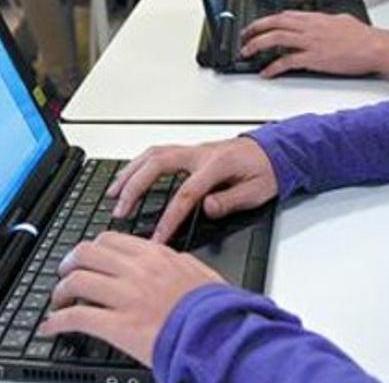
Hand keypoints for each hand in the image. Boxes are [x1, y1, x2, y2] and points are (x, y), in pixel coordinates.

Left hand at [39, 232, 224, 364]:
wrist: (219, 333)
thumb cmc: (214, 308)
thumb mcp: (198, 272)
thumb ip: (177, 262)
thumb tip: (167, 259)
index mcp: (155, 255)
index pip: (110, 240)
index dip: (91, 249)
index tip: (86, 258)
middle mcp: (136, 270)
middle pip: (86, 253)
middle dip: (69, 264)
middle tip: (65, 275)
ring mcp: (125, 296)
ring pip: (76, 280)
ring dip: (60, 291)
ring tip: (58, 301)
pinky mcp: (118, 325)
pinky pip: (76, 317)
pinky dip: (57, 321)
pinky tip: (51, 327)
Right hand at [107, 137, 277, 243]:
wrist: (275, 151)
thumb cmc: (266, 171)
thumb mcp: (257, 191)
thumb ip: (230, 201)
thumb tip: (207, 208)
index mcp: (216, 165)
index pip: (186, 194)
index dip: (168, 218)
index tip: (156, 239)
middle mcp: (200, 153)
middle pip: (157, 164)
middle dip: (135, 187)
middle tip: (120, 210)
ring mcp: (193, 150)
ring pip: (153, 154)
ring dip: (130, 173)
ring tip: (113, 193)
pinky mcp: (190, 151)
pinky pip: (157, 153)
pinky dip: (139, 164)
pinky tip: (128, 177)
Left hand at [241, 11, 381, 77]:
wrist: (374, 47)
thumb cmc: (363, 37)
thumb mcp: (341, 20)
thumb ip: (325, 21)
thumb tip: (319, 23)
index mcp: (314, 17)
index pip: (283, 15)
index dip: (265, 20)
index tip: (257, 26)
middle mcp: (309, 27)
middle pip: (273, 23)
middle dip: (254, 29)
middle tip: (244, 37)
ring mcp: (310, 42)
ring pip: (275, 39)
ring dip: (257, 45)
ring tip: (246, 53)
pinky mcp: (314, 59)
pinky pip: (287, 61)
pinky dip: (273, 67)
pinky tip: (266, 72)